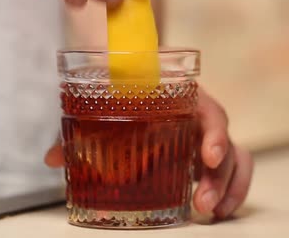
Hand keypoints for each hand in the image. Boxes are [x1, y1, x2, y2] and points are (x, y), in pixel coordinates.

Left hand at [45, 87, 253, 218]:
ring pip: (236, 160)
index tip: (208, 157)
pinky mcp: (206, 154)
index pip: (211, 112)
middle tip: (202, 204)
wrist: (135, 75)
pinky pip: (231, 172)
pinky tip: (217, 212)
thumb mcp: (105, 107)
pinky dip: (230, 192)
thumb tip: (52, 157)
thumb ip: (80, 129)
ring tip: (212, 214)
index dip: (215, 135)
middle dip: (219, 177)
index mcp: (184, 98)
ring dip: (228, 188)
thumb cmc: (126, 90)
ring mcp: (206, 136)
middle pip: (226, 144)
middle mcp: (201, 117)